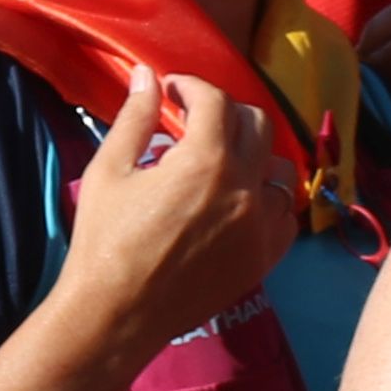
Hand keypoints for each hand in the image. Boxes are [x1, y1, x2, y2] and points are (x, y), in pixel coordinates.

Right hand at [46, 63, 289, 377]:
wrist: (116, 314)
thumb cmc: (104, 240)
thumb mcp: (109, 171)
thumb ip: (134, 119)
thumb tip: (146, 76)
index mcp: (204, 161)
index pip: (215, 101)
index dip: (192, 87)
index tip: (172, 92)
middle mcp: (243, 188)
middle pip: (257, 125)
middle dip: (226, 113)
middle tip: (196, 123)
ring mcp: (260, 226)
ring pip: (278, 168)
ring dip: (253, 155)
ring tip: (222, 164)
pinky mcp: (263, 258)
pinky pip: (285, 215)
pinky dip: (267, 200)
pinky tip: (240, 203)